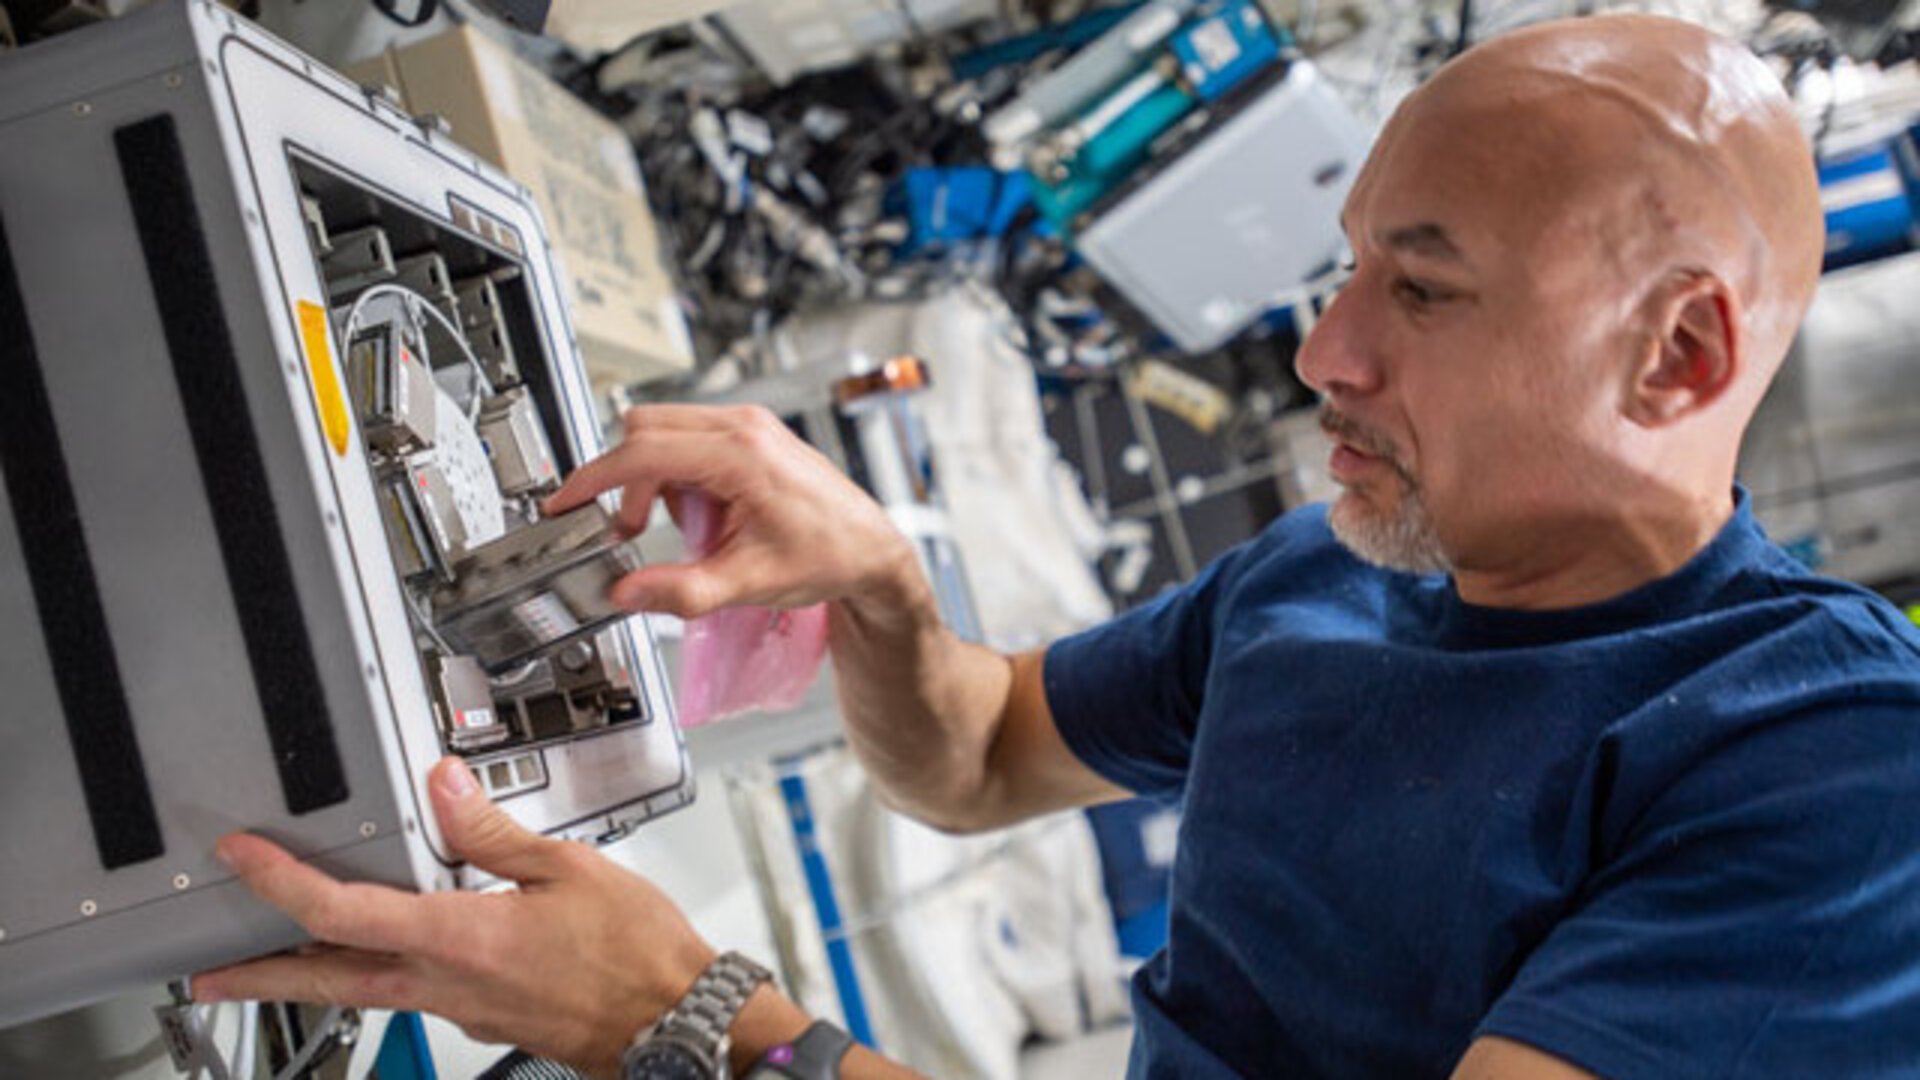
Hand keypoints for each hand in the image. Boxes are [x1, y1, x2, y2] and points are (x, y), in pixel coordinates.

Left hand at [192, 758, 716, 1076]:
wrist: (678, 1021)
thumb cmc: (636, 953)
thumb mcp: (569, 869)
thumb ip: (495, 831)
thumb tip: (442, 784)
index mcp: (458, 937)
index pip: (341, 912)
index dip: (280, 883)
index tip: (242, 859)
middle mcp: (445, 982)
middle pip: (328, 980)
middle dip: (261, 976)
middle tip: (207, 975)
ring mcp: (463, 1009)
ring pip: (367, 992)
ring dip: (316, 975)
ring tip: (283, 960)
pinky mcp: (486, 1019)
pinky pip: (416, 993)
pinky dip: (385, 973)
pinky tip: (397, 952)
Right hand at [544, 405, 918, 618]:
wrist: (870, 550)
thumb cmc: (830, 556)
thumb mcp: (748, 582)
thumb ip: (681, 591)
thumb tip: (629, 593)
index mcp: (741, 453)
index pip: (642, 452)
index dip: (593, 478)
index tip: (567, 500)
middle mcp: (744, 427)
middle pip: (645, 431)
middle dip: (626, 480)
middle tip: (632, 528)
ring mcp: (750, 426)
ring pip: (665, 431)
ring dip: (655, 478)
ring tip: (687, 530)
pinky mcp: (752, 434)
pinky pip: (691, 439)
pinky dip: (680, 474)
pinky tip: (707, 516)